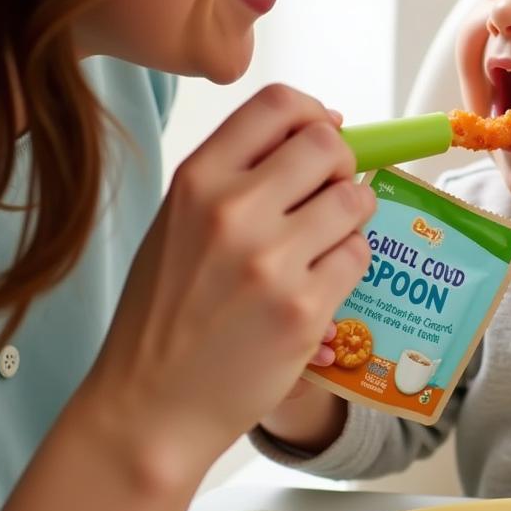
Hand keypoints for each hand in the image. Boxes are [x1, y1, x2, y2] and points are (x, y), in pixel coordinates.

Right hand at [89, 84, 374, 476]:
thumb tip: (320, 129)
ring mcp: (272, 261)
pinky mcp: (305, 309)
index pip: (278, 105)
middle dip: (341, 165)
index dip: (313, 112)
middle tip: (329, 192)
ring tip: (325, 239)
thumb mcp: (178, 223)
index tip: (323, 131)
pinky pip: (358, 256)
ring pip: (355, 201)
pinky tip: (320, 280)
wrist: (151, 405)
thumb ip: (237, 174)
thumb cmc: (166, 312)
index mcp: (197, 181)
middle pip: (328, 145)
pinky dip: (348, 262)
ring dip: (351, 215)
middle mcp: (234, 211)